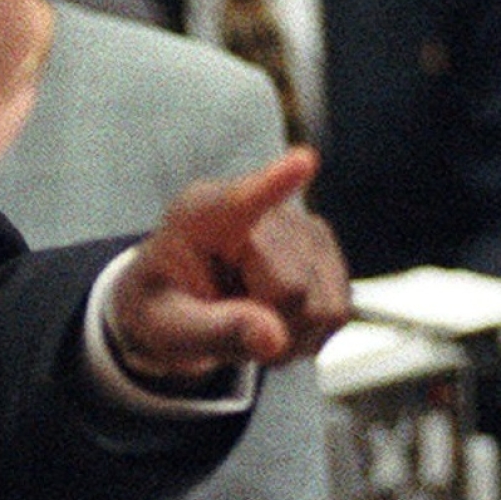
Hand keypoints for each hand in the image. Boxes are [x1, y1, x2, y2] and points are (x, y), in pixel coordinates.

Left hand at [107, 147, 348, 382]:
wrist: (177, 305)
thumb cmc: (163, 309)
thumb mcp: (171, 328)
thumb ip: (217, 331)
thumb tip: (274, 338)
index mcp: (200, 216)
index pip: (241, 201)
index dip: (275, 183)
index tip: (303, 161)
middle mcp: (259, 210)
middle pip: (293, 289)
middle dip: (269, 325)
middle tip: (228, 327)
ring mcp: (299, 226)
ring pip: (324, 306)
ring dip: (289, 335)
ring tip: (248, 323)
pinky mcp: (324, 249)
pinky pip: (338, 312)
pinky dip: (308, 334)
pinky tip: (273, 321)